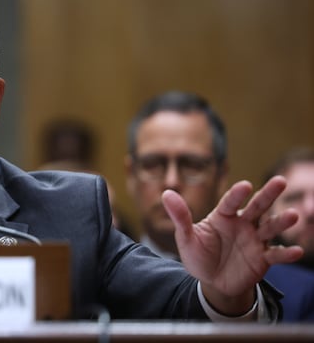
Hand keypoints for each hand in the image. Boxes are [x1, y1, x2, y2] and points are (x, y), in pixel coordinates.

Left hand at [163, 175, 303, 315]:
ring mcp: (255, 240)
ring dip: (281, 222)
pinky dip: (286, 253)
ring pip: (270, 228)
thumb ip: (180, 217)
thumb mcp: (186, 238)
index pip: (230, 202)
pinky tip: (296, 251)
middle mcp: (242, 224)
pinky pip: (276, 255)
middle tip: (281, 180)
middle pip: (257, 207)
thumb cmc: (198, 256)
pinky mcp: (264, 259)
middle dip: (268, 194)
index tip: (245, 185)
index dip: (237, 194)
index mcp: (223, 216)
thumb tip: (166, 193)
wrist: (212, 282)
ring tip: (293, 215)